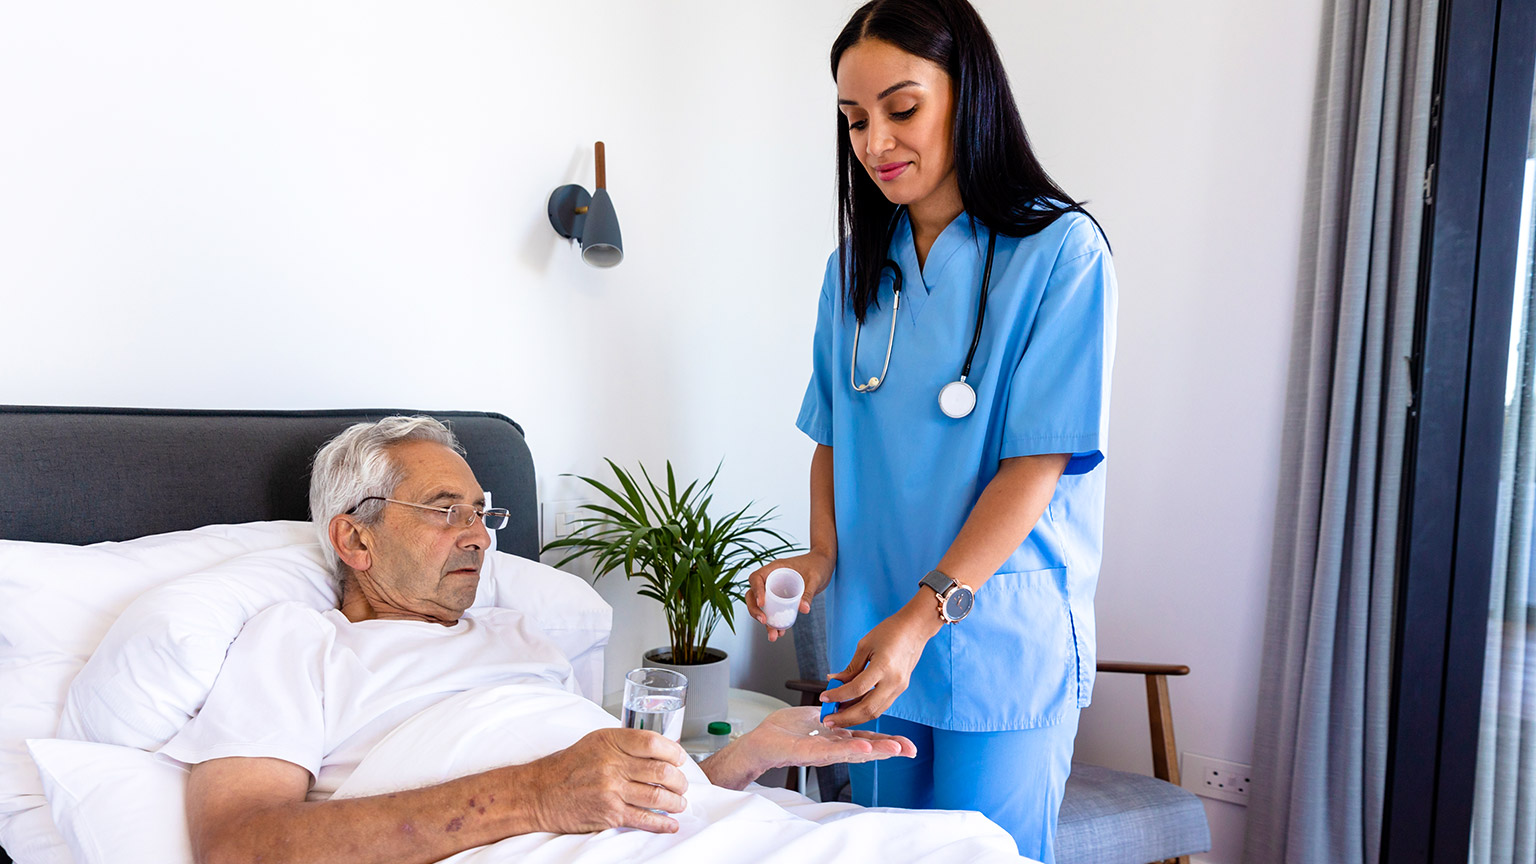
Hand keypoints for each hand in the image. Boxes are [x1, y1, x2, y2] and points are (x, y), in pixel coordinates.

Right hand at [520, 728, 690, 833]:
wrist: (541, 792)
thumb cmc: (569, 766)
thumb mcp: (597, 742)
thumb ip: (626, 744)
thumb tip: (660, 751)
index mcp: (611, 742)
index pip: (654, 743)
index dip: (674, 752)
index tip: (680, 759)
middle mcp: (613, 764)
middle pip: (662, 772)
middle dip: (680, 781)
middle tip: (682, 785)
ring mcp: (612, 790)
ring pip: (658, 797)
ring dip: (675, 802)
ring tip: (679, 803)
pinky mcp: (610, 813)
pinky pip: (644, 819)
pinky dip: (662, 823)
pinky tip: (670, 824)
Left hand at [745, 706, 915, 769]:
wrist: (758, 742)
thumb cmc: (784, 731)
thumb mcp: (814, 716)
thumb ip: (833, 712)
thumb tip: (847, 701)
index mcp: (836, 739)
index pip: (866, 740)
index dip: (886, 741)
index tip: (907, 743)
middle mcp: (832, 749)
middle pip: (865, 749)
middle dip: (888, 749)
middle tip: (910, 750)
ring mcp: (820, 753)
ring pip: (851, 752)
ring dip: (874, 751)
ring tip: (893, 749)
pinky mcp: (805, 754)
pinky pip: (829, 751)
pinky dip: (848, 750)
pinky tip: (864, 749)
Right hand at [746, 551, 832, 641]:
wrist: (824, 565)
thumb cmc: (818, 565)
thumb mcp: (815, 578)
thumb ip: (809, 593)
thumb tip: (804, 610)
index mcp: (775, 568)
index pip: (756, 578)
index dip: (756, 591)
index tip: (762, 604)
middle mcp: (771, 579)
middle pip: (752, 594)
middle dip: (754, 610)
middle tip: (763, 621)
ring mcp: (775, 589)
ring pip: (762, 607)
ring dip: (765, 622)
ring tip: (773, 636)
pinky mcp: (781, 599)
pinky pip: (774, 611)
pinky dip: (775, 622)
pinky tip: (780, 633)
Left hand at [822, 603, 939, 728]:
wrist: (915, 628)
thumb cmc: (889, 632)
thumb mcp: (865, 645)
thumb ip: (850, 668)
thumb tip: (833, 681)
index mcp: (883, 666)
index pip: (856, 688)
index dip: (838, 695)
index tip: (823, 697)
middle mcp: (893, 681)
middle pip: (867, 709)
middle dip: (845, 717)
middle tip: (827, 720)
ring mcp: (899, 687)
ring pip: (875, 712)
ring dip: (855, 717)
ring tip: (837, 717)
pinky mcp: (900, 689)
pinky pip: (881, 706)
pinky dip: (865, 710)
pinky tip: (851, 708)